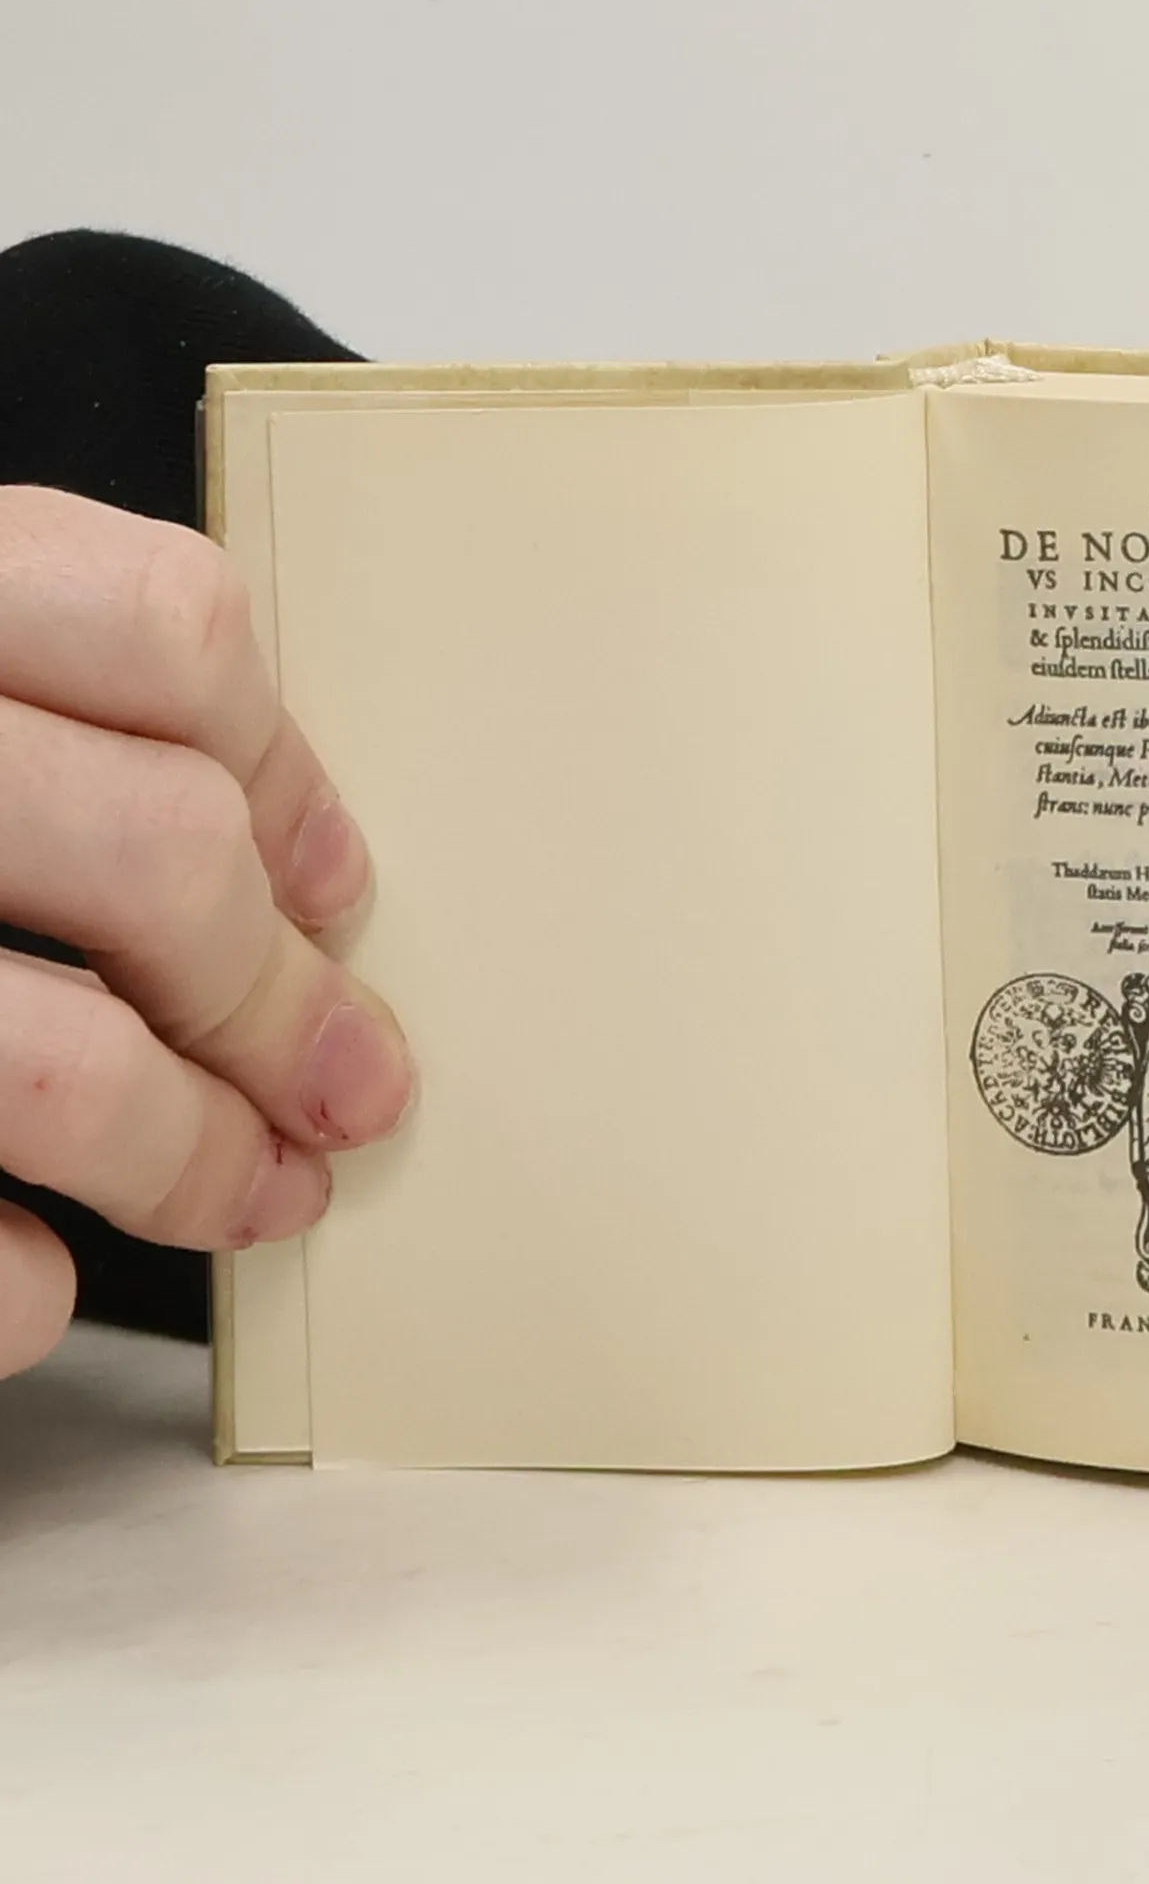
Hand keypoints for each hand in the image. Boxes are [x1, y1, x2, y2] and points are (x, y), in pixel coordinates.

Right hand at [0, 489, 412, 1378]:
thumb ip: (26, 718)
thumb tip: (283, 872)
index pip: (159, 626)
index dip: (286, 771)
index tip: (334, 885)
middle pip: (157, 855)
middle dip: (283, 1002)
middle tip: (353, 1084)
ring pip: (54, 1066)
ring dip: (192, 1157)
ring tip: (259, 1194)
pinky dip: (7, 1284)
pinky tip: (36, 1282)